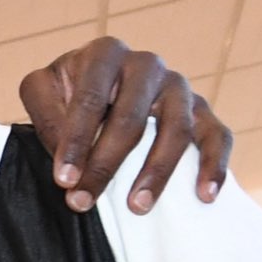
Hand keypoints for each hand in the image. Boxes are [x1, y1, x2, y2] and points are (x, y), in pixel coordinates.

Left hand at [19, 36, 231, 215]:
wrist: (103, 91)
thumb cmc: (69, 93)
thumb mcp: (43, 92)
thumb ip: (45, 113)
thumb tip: (65, 151)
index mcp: (105, 55)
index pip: (89, 99)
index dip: (75, 141)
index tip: (64, 181)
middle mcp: (146, 65)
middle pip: (130, 119)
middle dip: (105, 165)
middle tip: (83, 202)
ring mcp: (178, 87)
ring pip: (176, 129)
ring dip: (156, 172)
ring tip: (136, 207)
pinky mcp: (202, 110)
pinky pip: (217, 135)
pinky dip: (214, 165)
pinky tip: (204, 195)